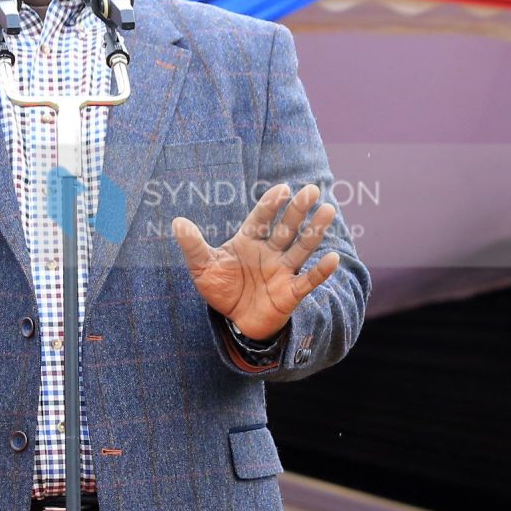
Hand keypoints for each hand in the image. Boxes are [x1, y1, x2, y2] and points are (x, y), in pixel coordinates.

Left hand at [172, 182, 341, 341]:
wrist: (235, 321)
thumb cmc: (222, 289)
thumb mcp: (202, 268)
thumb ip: (193, 246)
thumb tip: (177, 222)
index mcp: (250, 241)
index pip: (262, 218)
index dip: (271, 204)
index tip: (282, 189)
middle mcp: (270, 252)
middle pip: (286, 228)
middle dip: (298, 210)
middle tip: (311, 190)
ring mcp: (282, 271)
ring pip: (301, 248)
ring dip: (315, 231)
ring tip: (329, 211)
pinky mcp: (290, 293)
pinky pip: (308, 281)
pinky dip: (320, 272)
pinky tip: (333, 259)